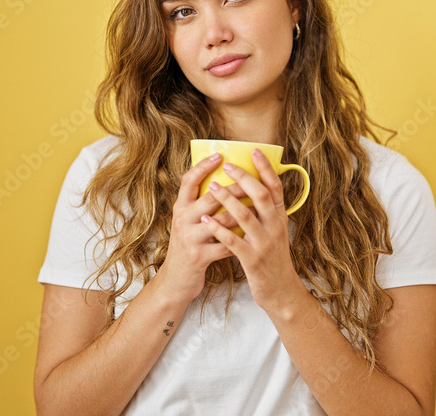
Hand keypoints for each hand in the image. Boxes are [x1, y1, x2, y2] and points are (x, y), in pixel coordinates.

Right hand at [159, 153, 247, 302]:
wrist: (175, 280)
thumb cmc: (189, 245)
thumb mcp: (188, 221)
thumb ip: (201, 204)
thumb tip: (222, 181)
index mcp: (180, 208)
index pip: (188, 180)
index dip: (203, 166)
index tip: (220, 155)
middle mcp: (182, 220)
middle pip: (211, 196)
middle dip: (236, 188)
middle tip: (253, 180)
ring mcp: (190, 238)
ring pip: (222, 220)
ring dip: (244, 212)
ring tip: (260, 206)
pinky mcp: (199, 256)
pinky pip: (226, 244)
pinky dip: (241, 239)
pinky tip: (253, 234)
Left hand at [201, 148, 304, 312]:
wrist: (281, 290)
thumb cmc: (273, 257)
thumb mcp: (275, 231)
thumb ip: (266, 212)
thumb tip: (252, 189)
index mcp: (280, 217)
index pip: (276, 187)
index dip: (266, 168)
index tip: (254, 151)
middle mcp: (275, 227)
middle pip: (261, 196)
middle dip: (244, 179)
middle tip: (228, 166)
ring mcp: (264, 243)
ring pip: (245, 216)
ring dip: (227, 200)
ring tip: (212, 188)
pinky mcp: (252, 259)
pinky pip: (233, 242)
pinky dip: (219, 230)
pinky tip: (206, 220)